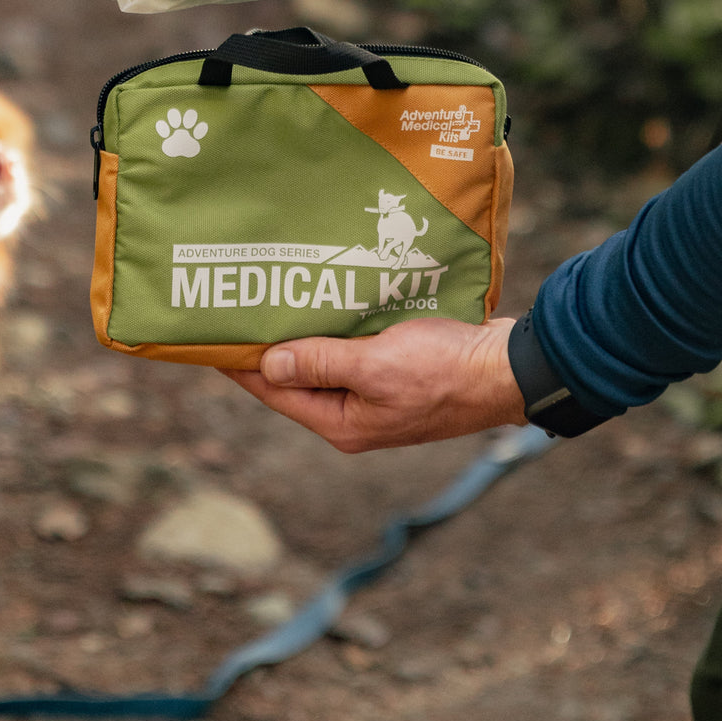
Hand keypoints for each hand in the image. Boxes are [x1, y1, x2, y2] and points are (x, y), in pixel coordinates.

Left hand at [223, 316, 525, 452]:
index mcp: (343, 423)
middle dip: (270, 345)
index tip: (211, 334)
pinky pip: (356, 353)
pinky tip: (329, 301)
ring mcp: (379, 398)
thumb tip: (268, 366)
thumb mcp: (374, 365)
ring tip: (278, 296)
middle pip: (297, 379)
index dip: (240, 363)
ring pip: (326, 363)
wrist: (510, 370)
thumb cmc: (445, 370)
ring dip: (306, 333)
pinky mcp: (400, 377)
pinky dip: (340, 329)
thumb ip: (320, 364)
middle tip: (243, 304)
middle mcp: (356, 416)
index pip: (274, 392)